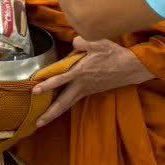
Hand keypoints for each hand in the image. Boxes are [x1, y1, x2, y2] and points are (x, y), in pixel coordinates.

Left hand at [31, 37, 151, 125]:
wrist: (130, 68)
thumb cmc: (113, 54)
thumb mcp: (98, 43)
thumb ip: (82, 42)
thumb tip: (73, 42)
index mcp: (80, 72)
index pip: (59, 79)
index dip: (46, 84)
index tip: (34, 90)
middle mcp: (80, 85)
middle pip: (62, 102)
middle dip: (49, 113)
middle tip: (37, 122)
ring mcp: (85, 90)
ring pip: (67, 105)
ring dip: (54, 114)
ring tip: (42, 122)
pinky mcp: (89, 92)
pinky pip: (73, 100)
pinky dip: (63, 106)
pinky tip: (56, 109)